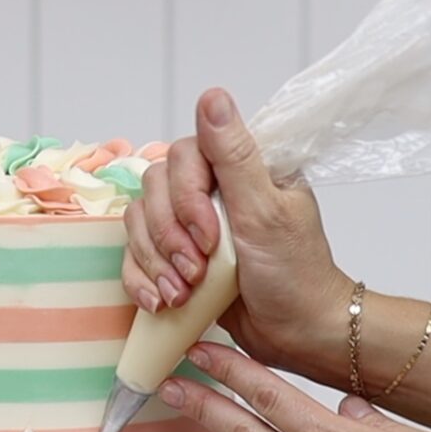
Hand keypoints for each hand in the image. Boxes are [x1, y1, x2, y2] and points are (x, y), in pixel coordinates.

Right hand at [122, 87, 350, 376]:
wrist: (296, 334)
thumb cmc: (294, 274)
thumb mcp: (266, 211)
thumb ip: (235, 155)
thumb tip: (212, 97)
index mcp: (239, 169)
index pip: (183, 157)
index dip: (185, 198)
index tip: (208, 237)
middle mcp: (211, 190)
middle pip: (153, 189)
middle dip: (168, 236)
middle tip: (196, 270)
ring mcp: (189, 224)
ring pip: (138, 222)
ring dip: (154, 261)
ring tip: (182, 292)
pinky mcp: (174, 257)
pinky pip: (134, 256)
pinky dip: (142, 280)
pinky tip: (161, 301)